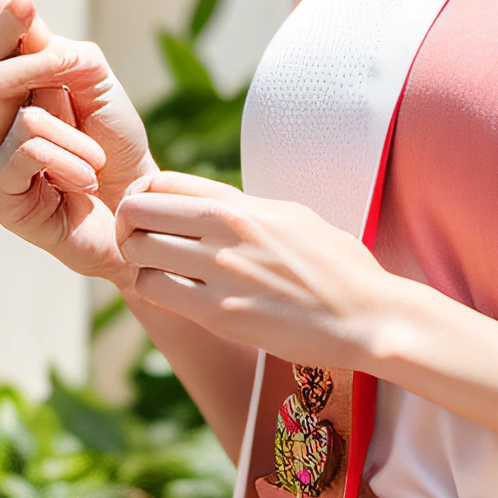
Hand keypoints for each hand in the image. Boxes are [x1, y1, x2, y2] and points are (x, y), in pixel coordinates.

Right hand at [0, 0, 157, 286]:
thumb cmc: (118, 151)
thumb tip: (23, 11)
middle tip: (70, 60)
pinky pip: (26, 150)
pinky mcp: (1, 194)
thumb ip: (60, 52)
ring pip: (19, 114)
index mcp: (20, 90)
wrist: (139, 209)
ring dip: (72, 132)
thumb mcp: (98, 86)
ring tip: (94, 157)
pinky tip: (85, 176)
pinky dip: (67, 159)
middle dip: (25, 55)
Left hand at [116, 173, 395, 370]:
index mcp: (246, 203)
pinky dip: (153, 292)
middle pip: (137, 210)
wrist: (368, 316)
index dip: (145, 198)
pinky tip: (174, 297)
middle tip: (141, 245)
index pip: (163, 181)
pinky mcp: (220, 313)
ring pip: (138, 252)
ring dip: (138, 262)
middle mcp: (228, 229)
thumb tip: (216, 208)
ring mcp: (221, 271)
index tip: (152, 218)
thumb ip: (249, 210)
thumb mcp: (295, 218)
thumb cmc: (340, 269)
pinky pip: (154, 292)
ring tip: (158, 272)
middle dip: (129, 228)